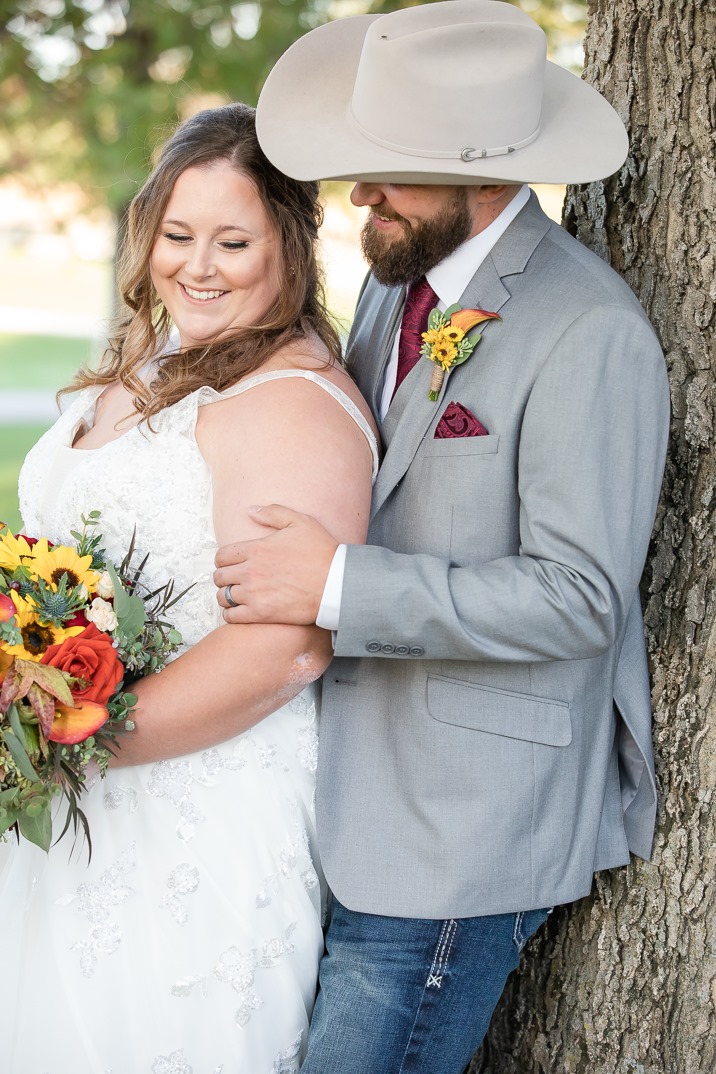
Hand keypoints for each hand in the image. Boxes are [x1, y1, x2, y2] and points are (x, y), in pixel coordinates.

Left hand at [214, 505, 338, 624]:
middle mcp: (250, 571)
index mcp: (256, 549)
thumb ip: (273, 513)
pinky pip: (231, 616)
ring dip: (226, 595)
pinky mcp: (261, 614)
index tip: (231, 564)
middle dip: (223, 577)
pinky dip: (231, 614)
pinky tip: (240, 610)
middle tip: (233, 580)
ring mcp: (254, 594)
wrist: (336, 584)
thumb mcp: (300, 522)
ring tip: (236, 596)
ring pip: (222, 597)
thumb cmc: (321, 553)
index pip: (222, 555)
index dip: (223, 560)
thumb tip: (250, 511)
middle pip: (219, 576)